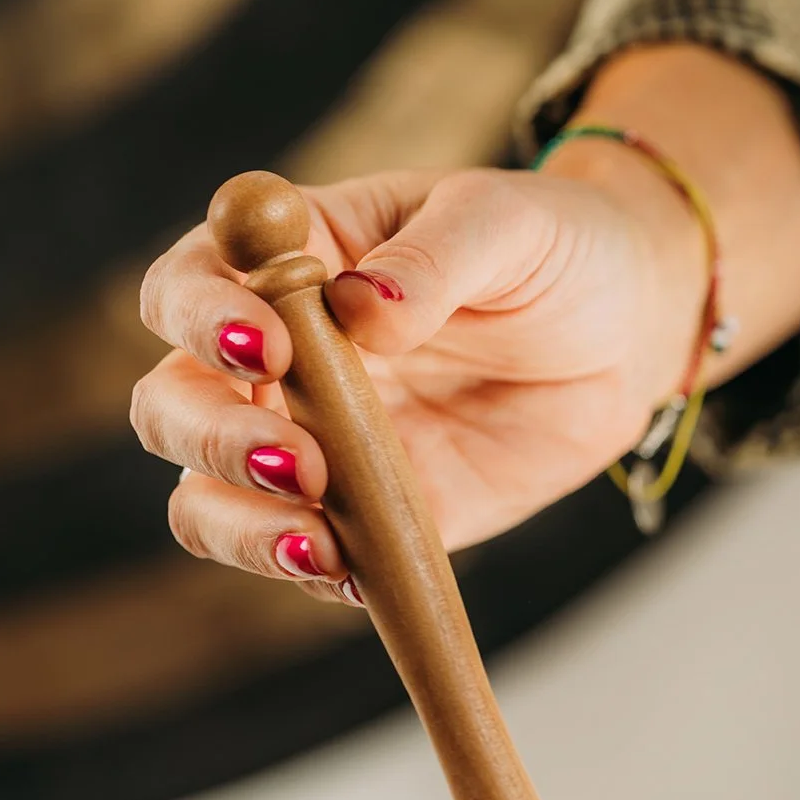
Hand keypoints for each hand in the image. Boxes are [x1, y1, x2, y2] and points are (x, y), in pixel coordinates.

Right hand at [132, 161, 704, 603]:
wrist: (625, 332)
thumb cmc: (553, 252)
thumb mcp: (509, 225)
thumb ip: (434, 259)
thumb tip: (363, 307)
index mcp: (291, 263)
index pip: (191, 284)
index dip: (202, 316)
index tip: (266, 343)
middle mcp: (277, 359)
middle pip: (174, 403)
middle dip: (213, 438)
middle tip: (300, 461)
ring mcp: (314, 445)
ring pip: (209, 498)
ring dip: (242, 526)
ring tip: (318, 543)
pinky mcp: (365, 518)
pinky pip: (305, 558)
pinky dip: (313, 573)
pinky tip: (357, 574)